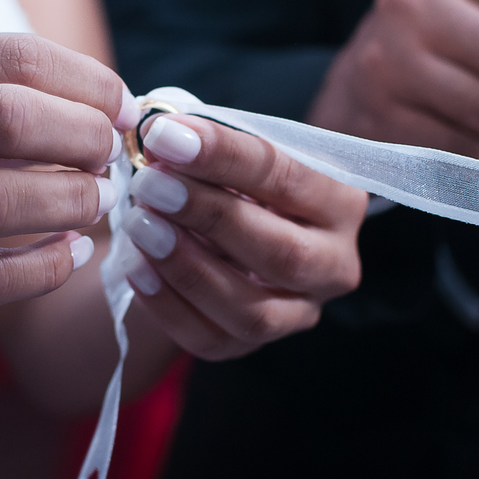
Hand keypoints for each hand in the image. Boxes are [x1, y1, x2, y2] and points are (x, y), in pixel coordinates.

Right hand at [0, 33, 136, 349]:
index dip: (86, 80)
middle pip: (11, 116)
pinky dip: (45, 267)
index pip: (10, 55)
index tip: (122, 107)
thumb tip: (94, 103)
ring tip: (96, 203)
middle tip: (110, 158)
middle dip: (85, 136)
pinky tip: (66, 255)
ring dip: (72, 201)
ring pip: (2, 198)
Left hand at [119, 114, 366, 359]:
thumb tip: (160, 132)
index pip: (288, 178)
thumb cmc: (231, 181)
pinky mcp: (250, 346)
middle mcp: (334, 265)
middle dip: (209, 216)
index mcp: (341, 203)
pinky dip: (167, 304)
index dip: (225, 155)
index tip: (165, 134)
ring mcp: (297, 313)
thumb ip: (209, 145)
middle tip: (150, 184)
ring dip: (187, 266)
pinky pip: (210, 339)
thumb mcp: (234, 155)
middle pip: (281, 252)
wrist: (218, 234)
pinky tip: (137, 264)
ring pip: (251, 311)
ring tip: (139, 224)